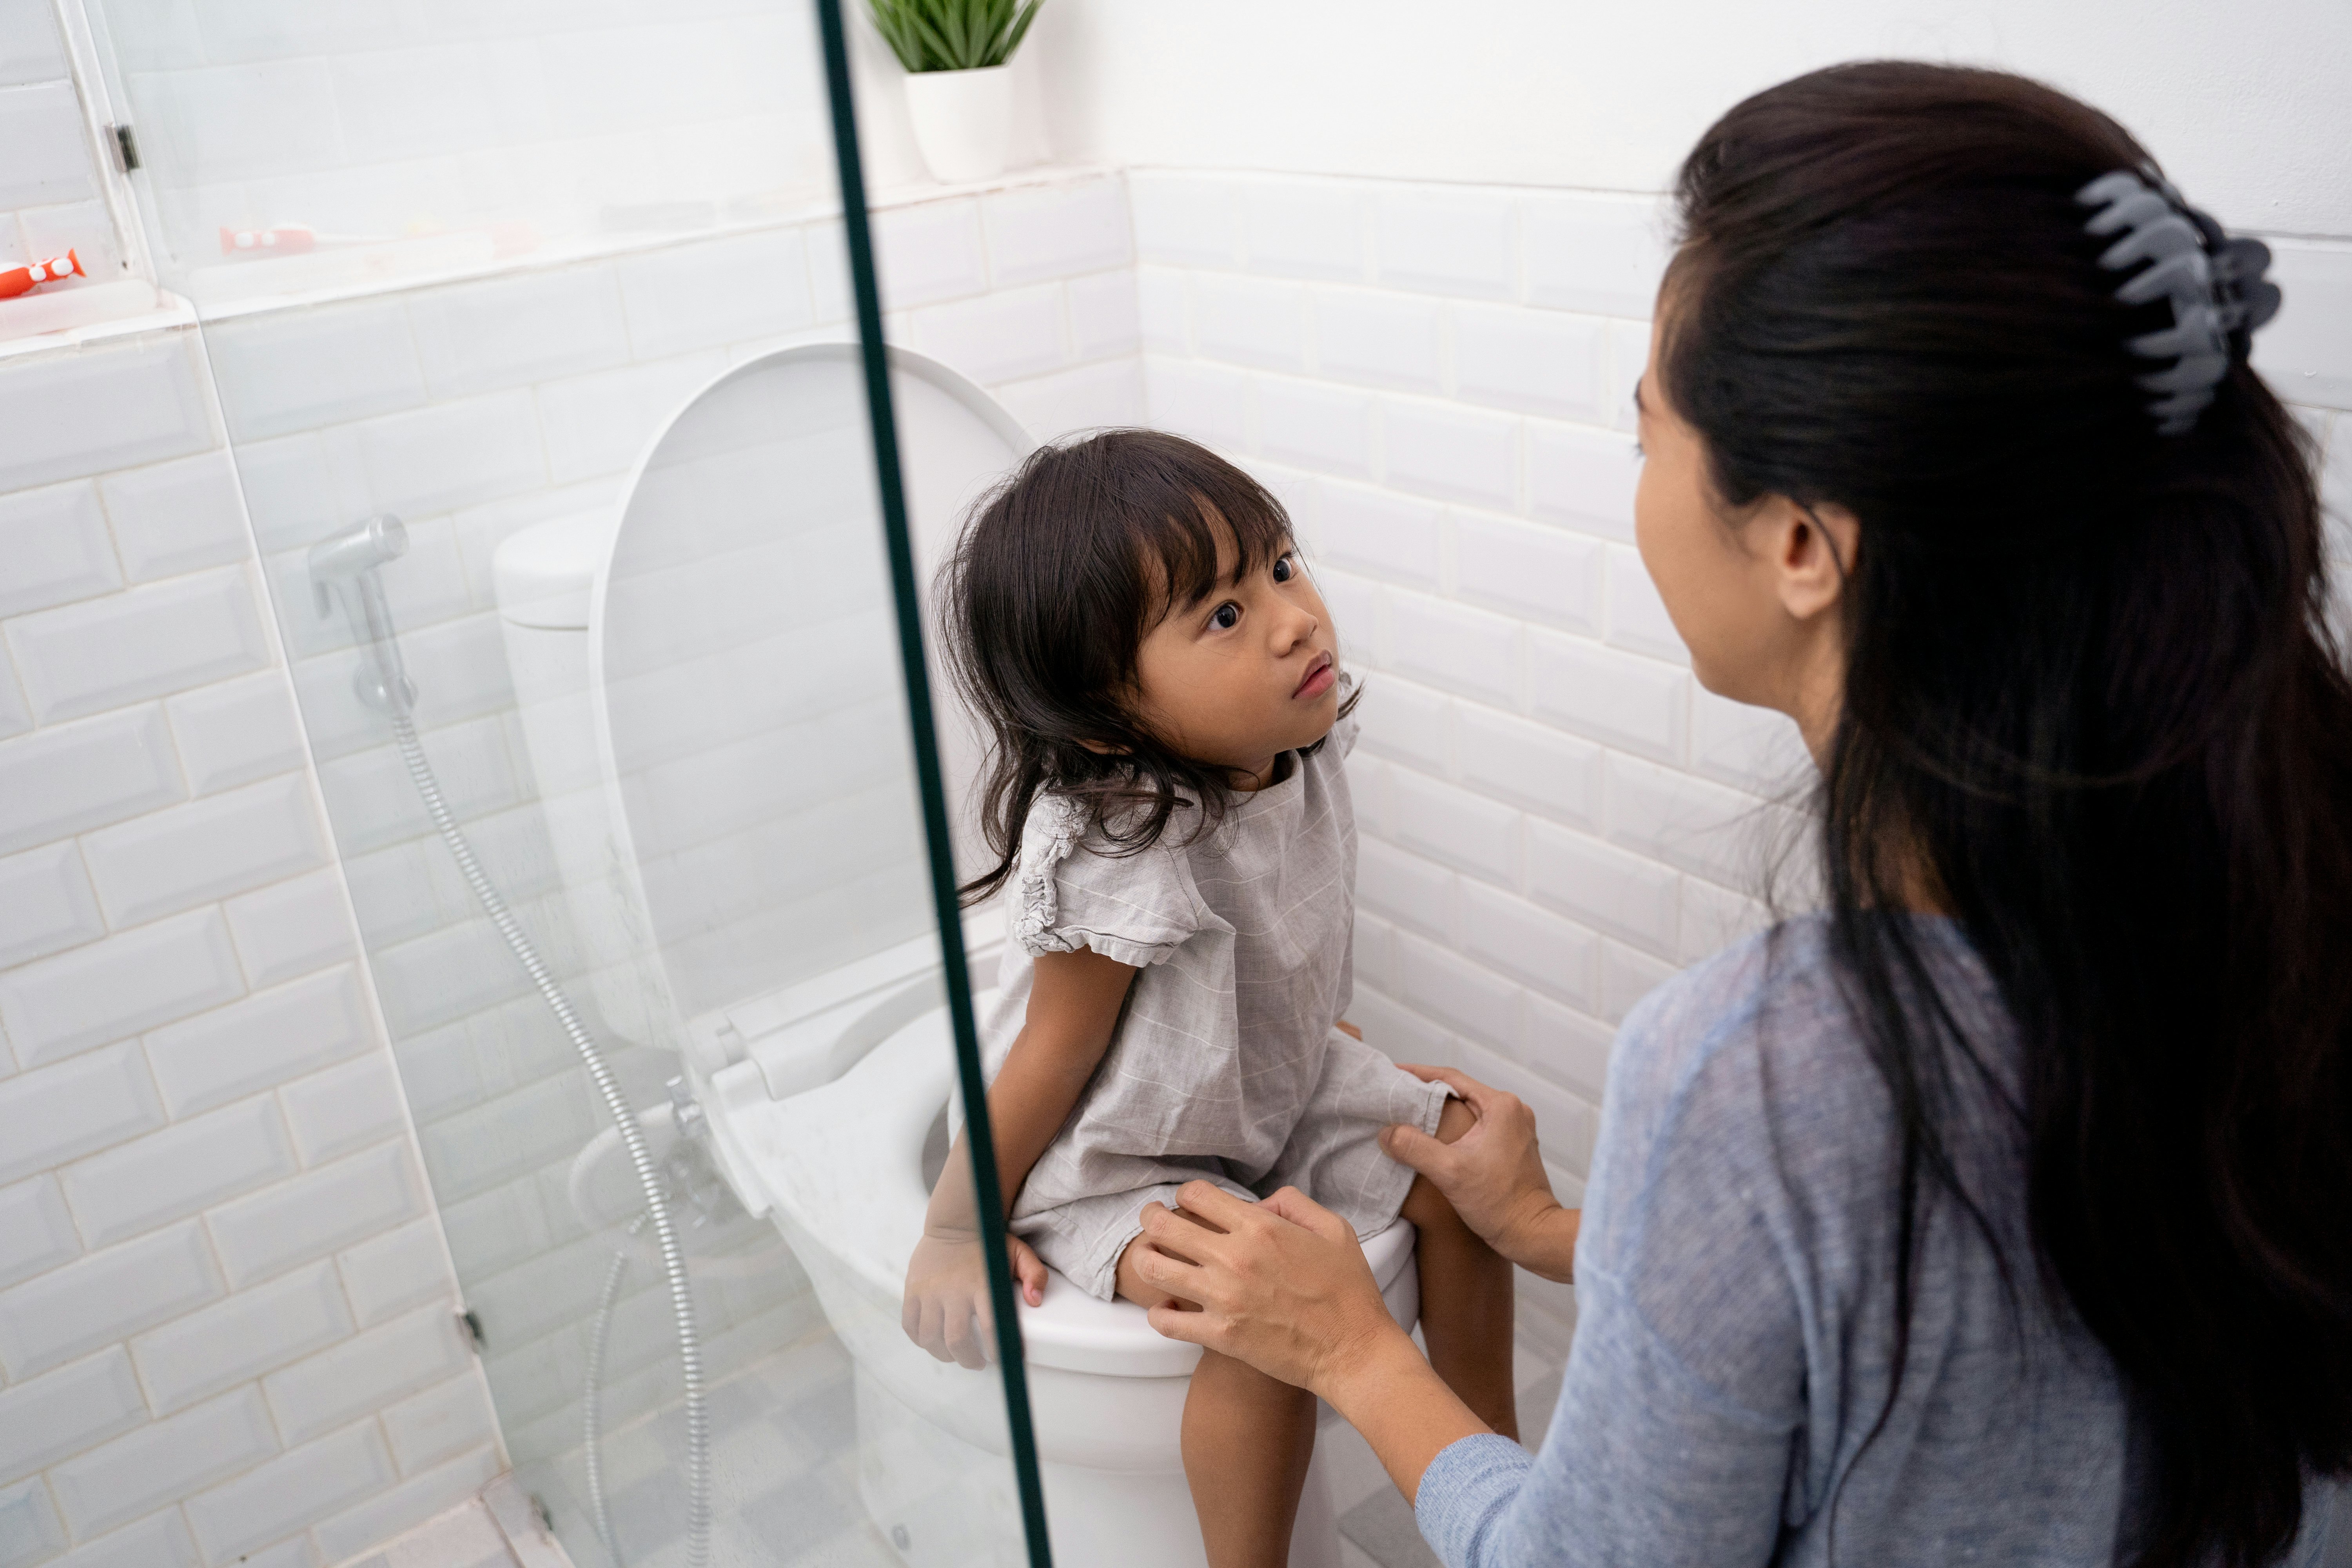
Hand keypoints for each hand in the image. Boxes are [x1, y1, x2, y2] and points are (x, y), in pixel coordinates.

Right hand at [901, 1229, 1047, 1367]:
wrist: (955, 1221)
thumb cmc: (990, 1242)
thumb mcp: (1019, 1252)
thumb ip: (1034, 1274)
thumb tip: (1036, 1301)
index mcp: (982, 1284)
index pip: (991, 1327)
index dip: (997, 1351)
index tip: (1004, 1359)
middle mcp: (953, 1290)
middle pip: (956, 1340)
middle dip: (969, 1360)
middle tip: (979, 1363)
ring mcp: (929, 1290)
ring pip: (930, 1337)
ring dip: (944, 1354)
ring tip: (955, 1355)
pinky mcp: (913, 1289)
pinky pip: (910, 1325)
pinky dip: (920, 1340)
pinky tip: (933, 1341)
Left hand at [1130, 1181, 1410, 1400]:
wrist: (1353, 1351)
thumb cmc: (1348, 1291)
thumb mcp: (1334, 1229)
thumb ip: (1294, 1204)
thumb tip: (1259, 1203)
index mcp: (1261, 1227)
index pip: (1197, 1195)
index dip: (1186, 1195)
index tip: (1187, 1203)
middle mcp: (1235, 1257)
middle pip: (1164, 1226)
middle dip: (1151, 1219)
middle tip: (1151, 1222)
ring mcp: (1223, 1298)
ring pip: (1155, 1269)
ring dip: (1146, 1259)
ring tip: (1149, 1259)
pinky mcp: (1219, 1335)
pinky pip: (1166, 1321)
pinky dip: (1159, 1313)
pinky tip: (1167, 1308)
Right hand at [1380, 1065, 1575, 1280]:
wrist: (1532, 1233)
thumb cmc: (1499, 1203)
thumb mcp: (1449, 1173)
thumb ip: (1414, 1148)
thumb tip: (1387, 1133)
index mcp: (1501, 1106)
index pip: (1451, 1077)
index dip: (1418, 1074)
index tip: (1393, 1073)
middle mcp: (1513, 1111)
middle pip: (1461, 1092)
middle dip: (1427, 1092)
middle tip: (1397, 1094)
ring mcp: (1516, 1128)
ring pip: (1470, 1109)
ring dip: (1442, 1111)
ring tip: (1410, 1114)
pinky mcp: (1514, 1145)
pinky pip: (1479, 1125)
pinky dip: (1457, 1127)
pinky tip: (1436, 1137)